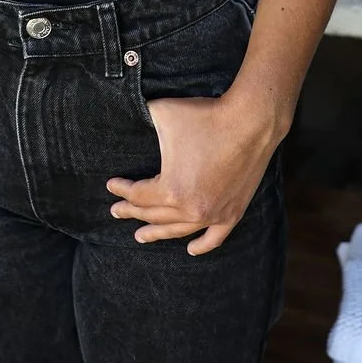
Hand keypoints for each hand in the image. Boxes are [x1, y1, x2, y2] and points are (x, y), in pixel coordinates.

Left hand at [106, 87, 280, 255]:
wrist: (250, 121)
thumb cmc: (205, 116)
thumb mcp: (163, 113)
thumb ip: (141, 117)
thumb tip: (126, 113)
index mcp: (171, 190)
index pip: (138, 195)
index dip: (122, 189)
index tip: (111, 184)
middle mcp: (191, 209)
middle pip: (154, 214)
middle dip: (133, 213)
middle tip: (117, 211)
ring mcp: (213, 214)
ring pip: (179, 230)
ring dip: (158, 233)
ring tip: (141, 236)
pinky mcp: (233, 213)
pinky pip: (214, 238)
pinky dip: (201, 246)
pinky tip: (190, 249)